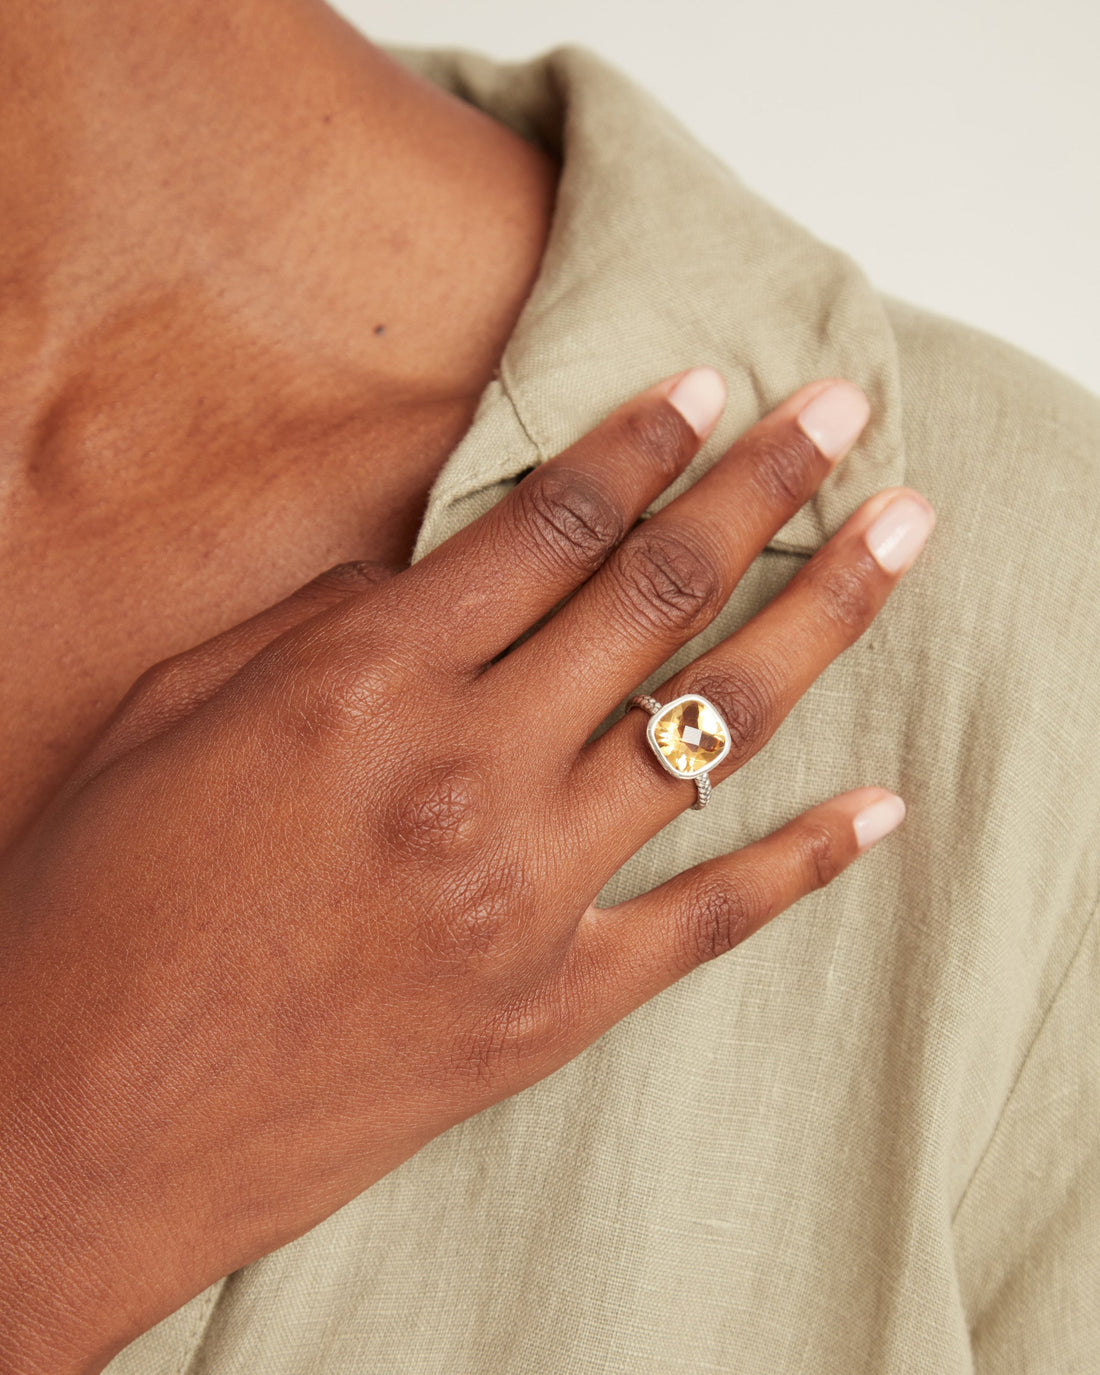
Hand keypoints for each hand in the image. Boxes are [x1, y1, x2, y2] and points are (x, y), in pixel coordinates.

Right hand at [0, 367, 932, 1373]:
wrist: (74, 1124)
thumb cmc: (95, 905)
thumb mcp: (173, 715)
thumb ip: (318, 627)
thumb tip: (429, 576)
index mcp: (362, 682)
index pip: (547, 526)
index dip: (640, 443)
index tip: (712, 384)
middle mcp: (466, 774)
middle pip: (655, 595)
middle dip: (766, 486)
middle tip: (847, 412)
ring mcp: (523, 899)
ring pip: (711, 727)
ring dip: (821, 618)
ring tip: (905, 538)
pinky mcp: (547, 1007)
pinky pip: (708, 921)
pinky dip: (803, 863)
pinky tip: (881, 810)